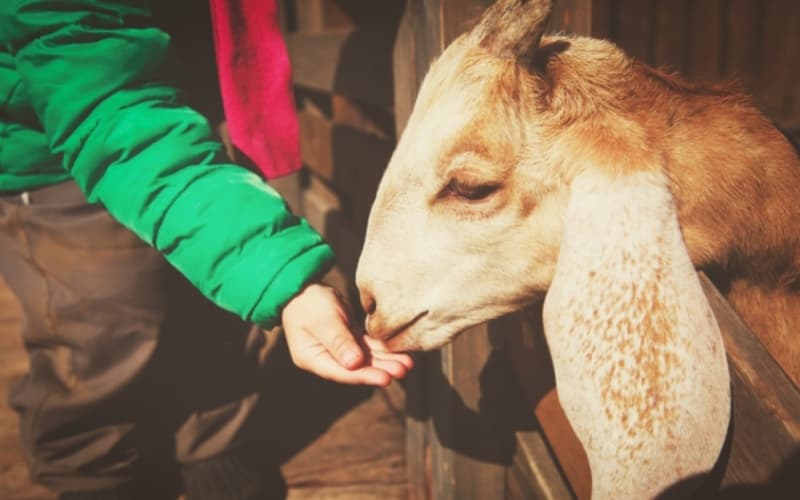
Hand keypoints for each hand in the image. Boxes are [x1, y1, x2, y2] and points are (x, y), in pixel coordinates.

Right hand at [281, 283, 412, 385]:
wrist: (302, 287)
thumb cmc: (308, 303)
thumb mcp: (324, 320)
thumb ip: (339, 341)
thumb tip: (355, 364)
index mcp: (313, 358)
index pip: (342, 372)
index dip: (364, 376)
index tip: (385, 379)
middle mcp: (326, 358)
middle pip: (356, 368)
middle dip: (381, 369)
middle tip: (403, 370)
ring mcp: (338, 350)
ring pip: (365, 359)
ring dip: (385, 361)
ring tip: (407, 364)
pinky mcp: (348, 339)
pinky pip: (367, 347)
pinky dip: (382, 350)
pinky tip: (399, 353)